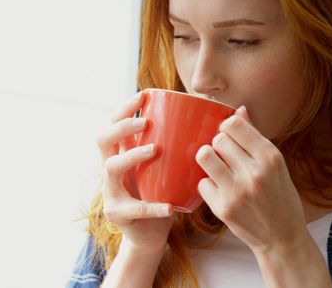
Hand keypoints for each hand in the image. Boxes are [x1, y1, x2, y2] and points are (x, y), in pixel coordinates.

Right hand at [96, 91, 174, 252]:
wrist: (149, 235)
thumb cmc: (162, 195)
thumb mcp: (168, 168)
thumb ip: (183, 146)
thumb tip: (229, 115)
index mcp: (121, 154)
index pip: (113, 124)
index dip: (124, 109)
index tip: (143, 96)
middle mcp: (110, 169)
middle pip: (103, 139)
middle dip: (122, 127)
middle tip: (145, 123)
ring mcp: (110, 191)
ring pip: (111, 167)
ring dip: (132, 155)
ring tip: (154, 150)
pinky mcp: (117, 213)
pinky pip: (134, 207)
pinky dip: (153, 206)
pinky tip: (170, 206)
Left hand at [195, 106, 306, 252]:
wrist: (282, 237)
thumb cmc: (279, 196)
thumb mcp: (275, 165)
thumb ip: (254, 138)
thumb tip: (239, 110)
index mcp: (270, 157)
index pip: (234, 125)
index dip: (226, 127)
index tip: (228, 135)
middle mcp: (254, 172)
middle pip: (217, 140)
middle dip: (218, 145)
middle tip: (225, 156)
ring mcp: (237, 191)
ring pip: (204, 156)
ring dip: (207, 160)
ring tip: (216, 167)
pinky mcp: (222, 208)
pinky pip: (201, 183)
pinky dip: (207, 185)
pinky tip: (219, 190)